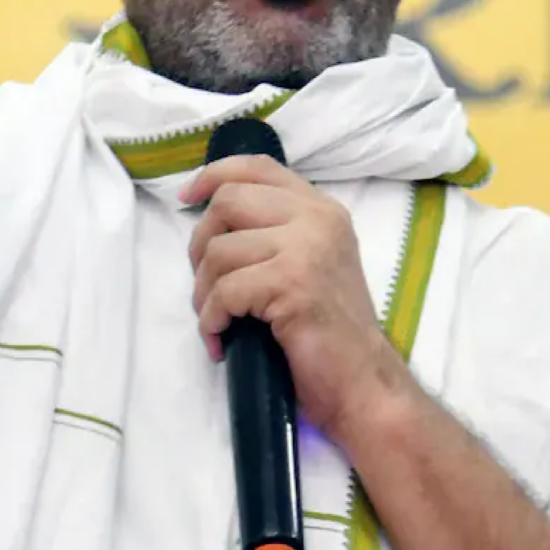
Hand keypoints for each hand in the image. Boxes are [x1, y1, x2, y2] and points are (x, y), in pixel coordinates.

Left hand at [180, 157, 409, 441]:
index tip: (186, 198)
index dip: (213, 175)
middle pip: (228, 201)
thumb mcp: (309, 264)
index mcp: (322, 209)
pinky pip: (225, 291)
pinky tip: (221, 341)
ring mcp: (307, 247)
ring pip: (219, 250)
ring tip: (217, 321)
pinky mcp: (292, 282)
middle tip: (206, 285)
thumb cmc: (329, 333)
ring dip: (204, 292)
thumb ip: (275, 232)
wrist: (363, 382)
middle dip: (200, 245)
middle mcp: (317, 218)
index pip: (257, 167)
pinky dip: (211, 320)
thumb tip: (210, 217)